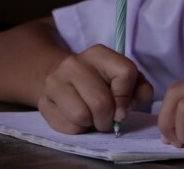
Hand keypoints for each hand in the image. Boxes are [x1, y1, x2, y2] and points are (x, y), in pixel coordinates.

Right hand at [38, 44, 152, 133]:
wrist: (60, 78)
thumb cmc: (101, 81)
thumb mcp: (125, 78)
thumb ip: (139, 89)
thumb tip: (126, 108)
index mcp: (98, 53)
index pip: (125, 73)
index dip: (128, 96)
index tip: (124, 106)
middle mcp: (73, 63)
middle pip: (101, 102)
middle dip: (109, 118)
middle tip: (108, 118)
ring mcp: (55, 82)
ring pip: (81, 116)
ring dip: (91, 123)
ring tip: (92, 117)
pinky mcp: (43, 102)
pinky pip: (68, 127)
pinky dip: (77, 129)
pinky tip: (77, 119)